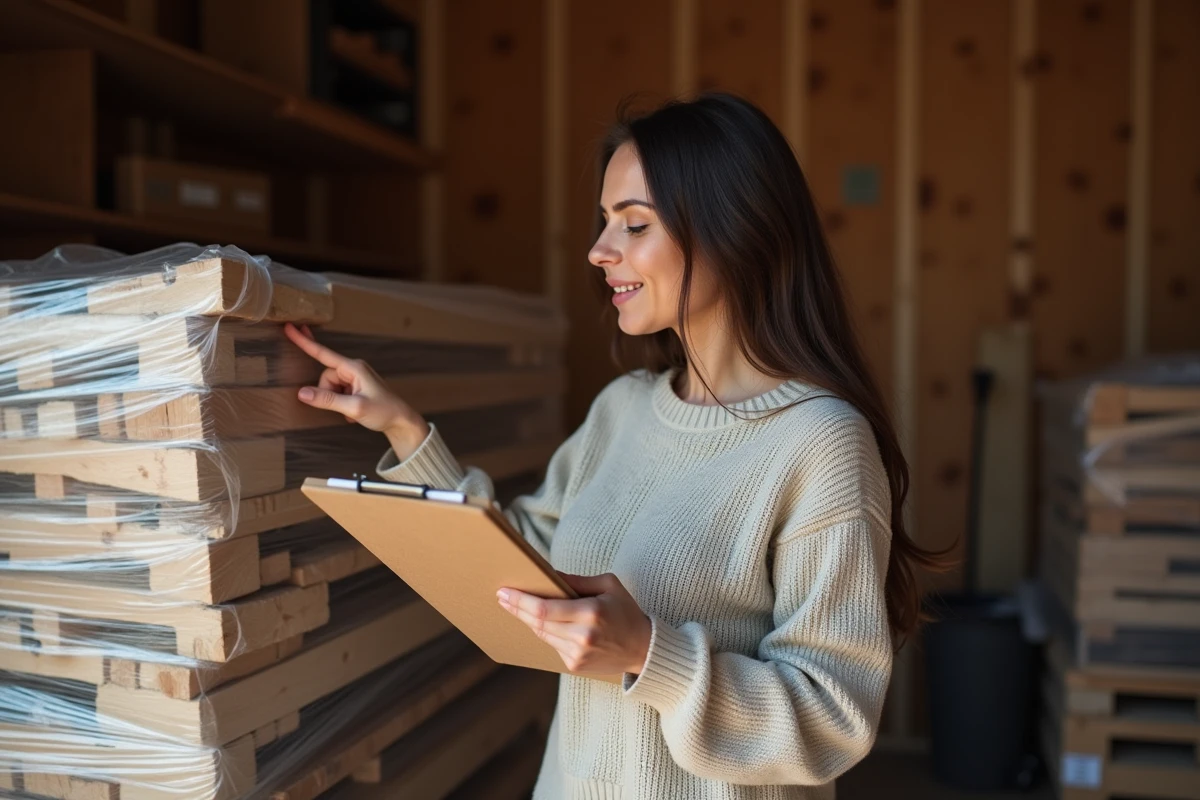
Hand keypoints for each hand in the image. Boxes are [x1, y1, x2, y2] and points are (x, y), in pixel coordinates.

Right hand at [283, 323, 428, 447]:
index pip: (323, 353)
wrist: (401, 421)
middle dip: (328, 394)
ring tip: (352, 410)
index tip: (290, 327)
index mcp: (353, 368)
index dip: (304, 341)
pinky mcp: (356, 385)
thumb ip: (327, 399)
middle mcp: (353, 368)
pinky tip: (354, 411)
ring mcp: (355, 377)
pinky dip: (342, 403)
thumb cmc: (383, 412)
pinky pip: (337, 392)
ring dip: (336, 400)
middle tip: (346, 408)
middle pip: (325, 377)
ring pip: (329, 386)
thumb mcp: (354, 407)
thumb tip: (302, 393)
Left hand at [497, 572, 651, 676]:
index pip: (544, 609)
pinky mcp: (575, 665)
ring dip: (527, 620)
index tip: (504, 592)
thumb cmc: (626, 612)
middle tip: (501, 596)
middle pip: (537, 623)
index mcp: (591, 613)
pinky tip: (538, 621)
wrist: (643, 650)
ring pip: (542, 634)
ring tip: (514, 605)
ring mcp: (577, 654)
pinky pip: (551, 644)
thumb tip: (549, 574)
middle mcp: (582, 636)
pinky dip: (544, 631)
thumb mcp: (609, 586)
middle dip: (517, 608)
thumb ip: (578, 580)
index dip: (521, 601)